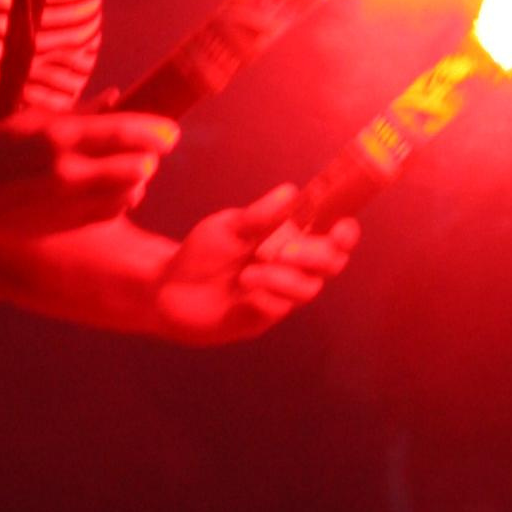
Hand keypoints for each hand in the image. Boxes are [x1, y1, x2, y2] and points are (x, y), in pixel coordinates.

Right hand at [0, 109, 179, 239]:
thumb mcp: (34, 118)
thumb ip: (80, 112)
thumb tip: (117, 97)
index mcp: (59, 136)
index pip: (125, 132)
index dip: (155, 132)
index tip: (172, 133)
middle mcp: (67, 170)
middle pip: (136, 166)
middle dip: (150, 157)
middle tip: (153, 151)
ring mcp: (67, 202)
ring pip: (129, 193)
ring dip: (137, 180)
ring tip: (130, 170)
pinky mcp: (65, 224)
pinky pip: (111, 212)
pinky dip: (122, 200)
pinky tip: (115, 191)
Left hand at [150, 187, 358, 342]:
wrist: (167, 288)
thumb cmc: (202, 255)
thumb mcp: (228, 228)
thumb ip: (260, 215)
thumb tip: (292, 193)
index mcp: (289, 241)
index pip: (332, 238)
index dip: (344, 234)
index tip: (341, 226)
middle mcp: (290, 269)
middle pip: (331, 265)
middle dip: (316, 255)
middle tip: (285, 250)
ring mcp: (278, 296)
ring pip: (307, 289)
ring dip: (283, 278)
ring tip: (248, 273)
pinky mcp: (261, 318)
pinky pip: (279, 308)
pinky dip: (266, 296)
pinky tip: (243, 289)